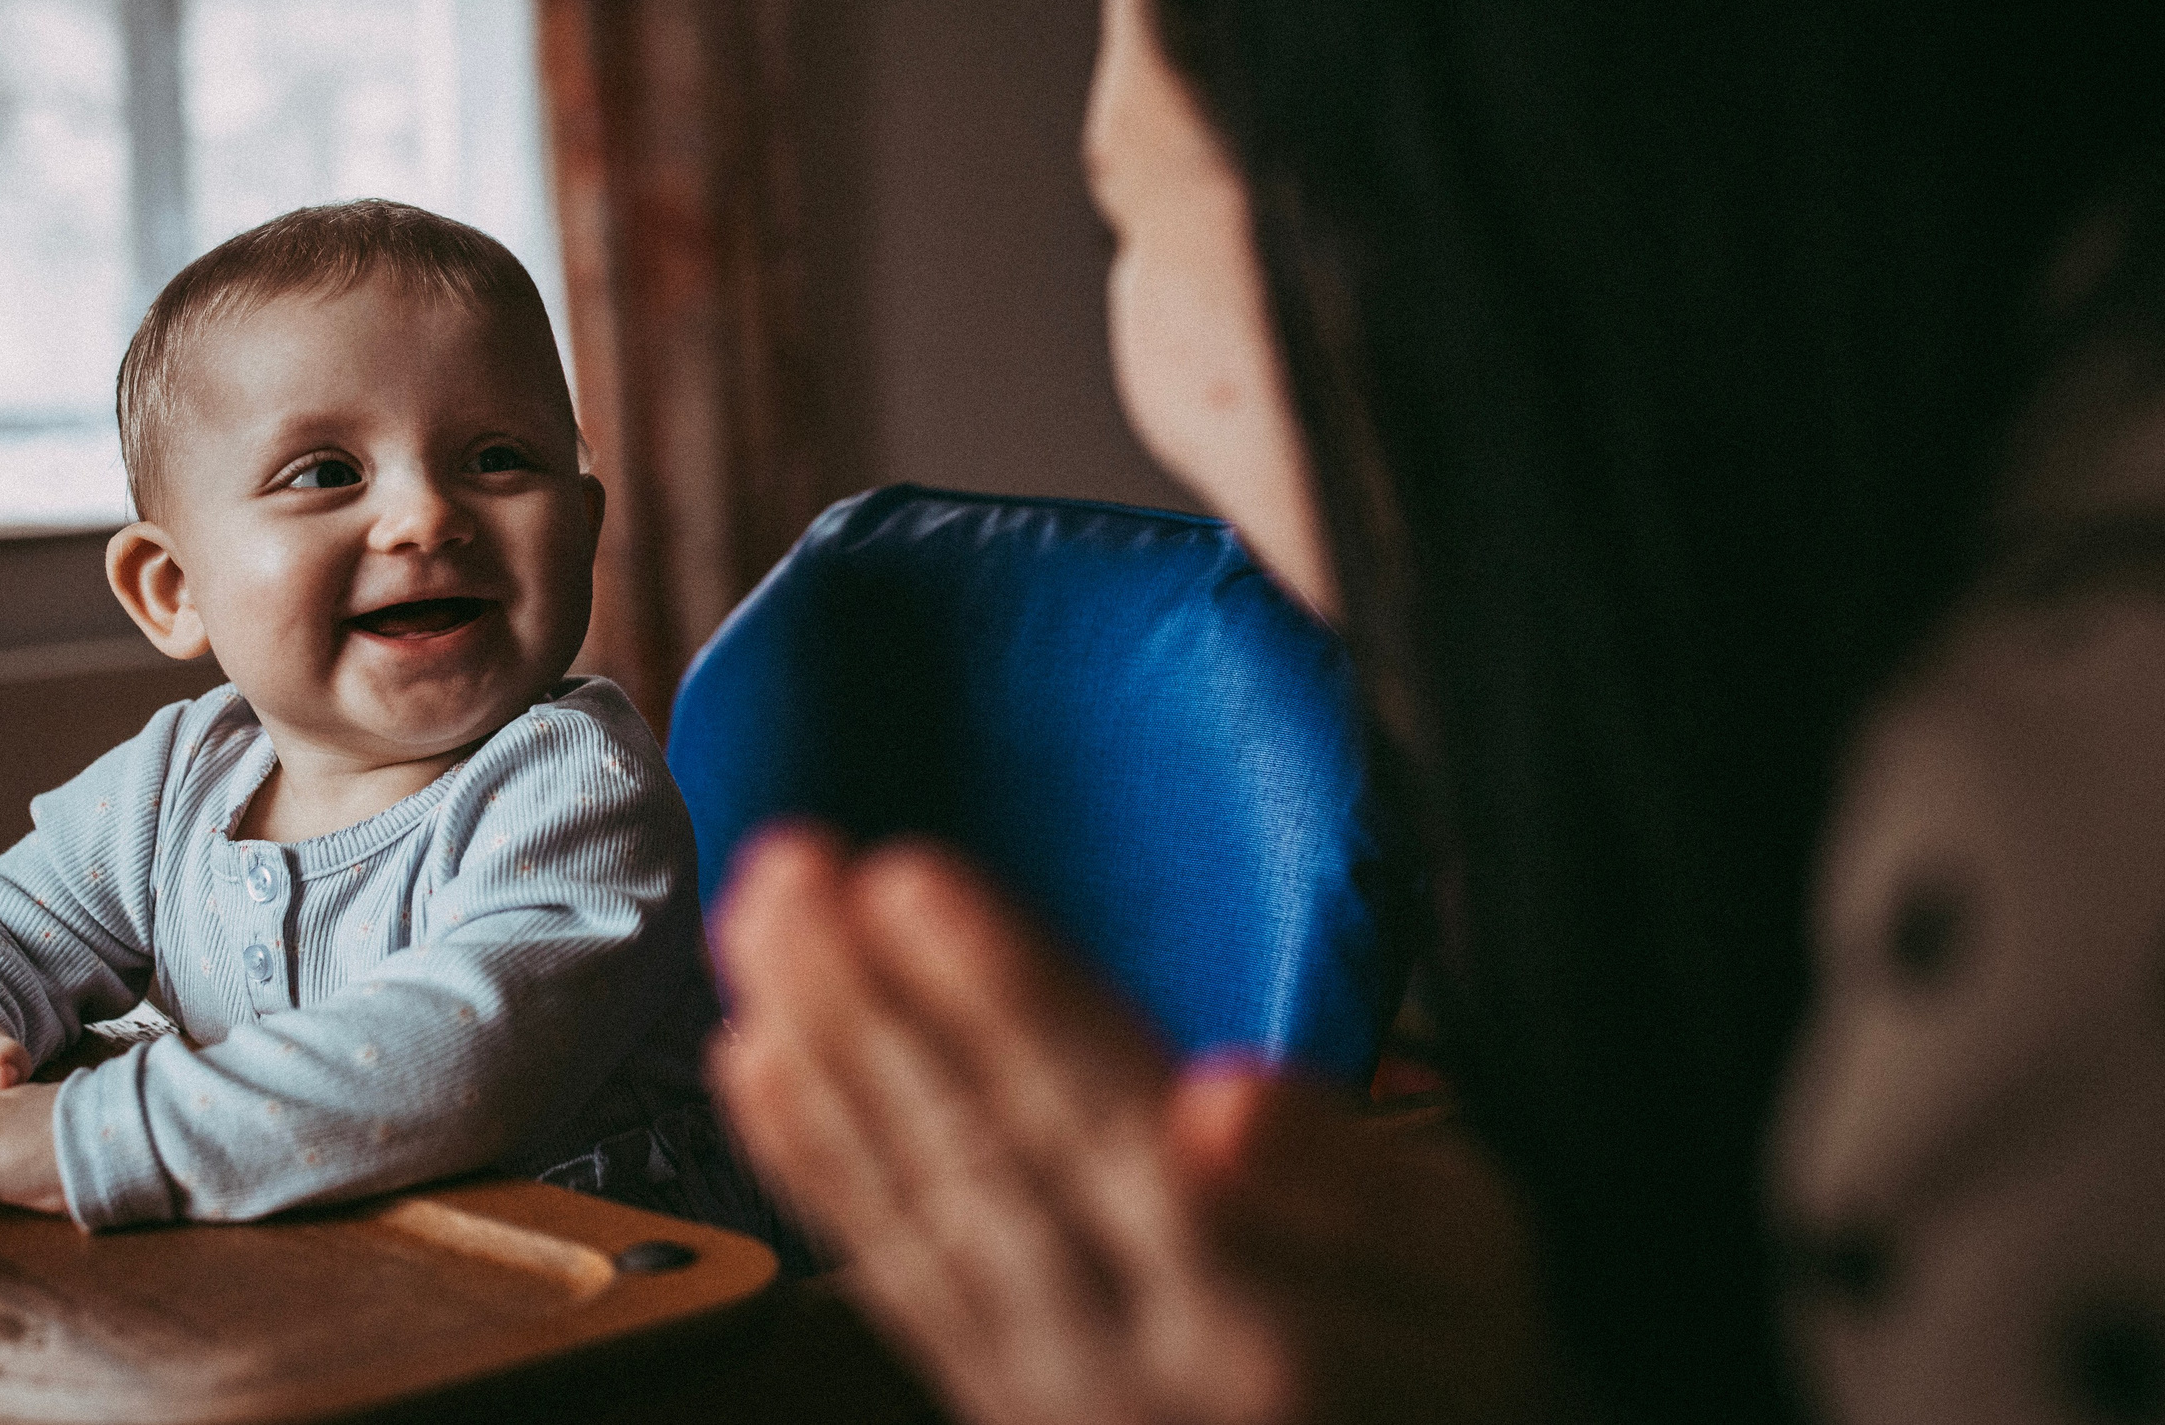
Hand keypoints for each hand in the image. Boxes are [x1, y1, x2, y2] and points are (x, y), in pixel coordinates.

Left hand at [710, 826, 1561, 1424]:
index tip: (905, 878)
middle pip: (976, 1151)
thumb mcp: (1477, 1267)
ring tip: (753, 926)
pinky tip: (756, 1069)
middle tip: (784, 860)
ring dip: (820, 1057)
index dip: (1000, 995)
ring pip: (909, 1204)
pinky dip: (813, 1170)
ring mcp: (1044, 1389)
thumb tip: (1217, 1096)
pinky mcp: (997, 1404)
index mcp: (1246, 1301)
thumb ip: (1349, 1185)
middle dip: (866, 998)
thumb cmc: (1466, 1362)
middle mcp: (1119, 1350)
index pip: (1100, 1117)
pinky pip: (889, 1278)